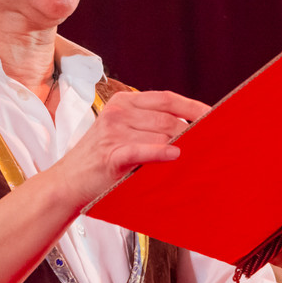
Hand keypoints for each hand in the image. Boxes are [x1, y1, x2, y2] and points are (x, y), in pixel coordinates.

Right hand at [53, 90, 209, 209]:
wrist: (68, 183)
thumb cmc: (101, 160)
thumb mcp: (122, 132)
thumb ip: (150, 126)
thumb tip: (191, 128)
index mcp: (122, 102)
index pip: (167, 98)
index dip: (193, 106)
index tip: (213, 115)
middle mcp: (118, 112)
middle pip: (168, 118)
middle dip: (190, 132)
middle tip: (208, 144)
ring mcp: (113, 132)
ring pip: (161, 135)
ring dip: (180, 147)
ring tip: (194, 157)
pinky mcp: (112, 154)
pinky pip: (143, 150)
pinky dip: (161, 152)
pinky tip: (175, 155)